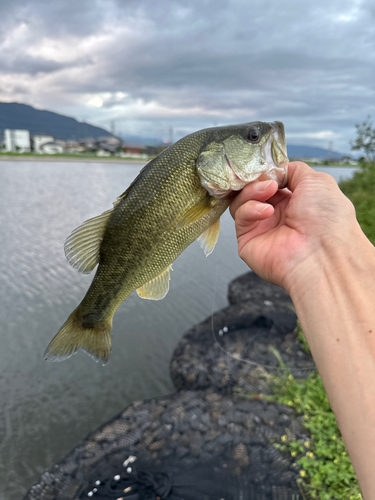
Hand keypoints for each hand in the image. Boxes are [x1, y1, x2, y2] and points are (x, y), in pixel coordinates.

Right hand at [230, 161, 359, 293]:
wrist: (323, 253)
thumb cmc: (327, 218)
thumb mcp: (316, 181)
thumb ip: (293, 170)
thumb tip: (276, 168)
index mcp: (293, 201)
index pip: (268, 180)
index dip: (264, 171)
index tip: (264, 165)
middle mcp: (276, 215)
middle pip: (251, 189)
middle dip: (256, 179)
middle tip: (265, 178)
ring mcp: (261, 228)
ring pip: (241, 200)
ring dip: (253, 191)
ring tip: (269, 191)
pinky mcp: (247, 241)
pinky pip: (240, 217)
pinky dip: (251, 209)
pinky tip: (267, 211)